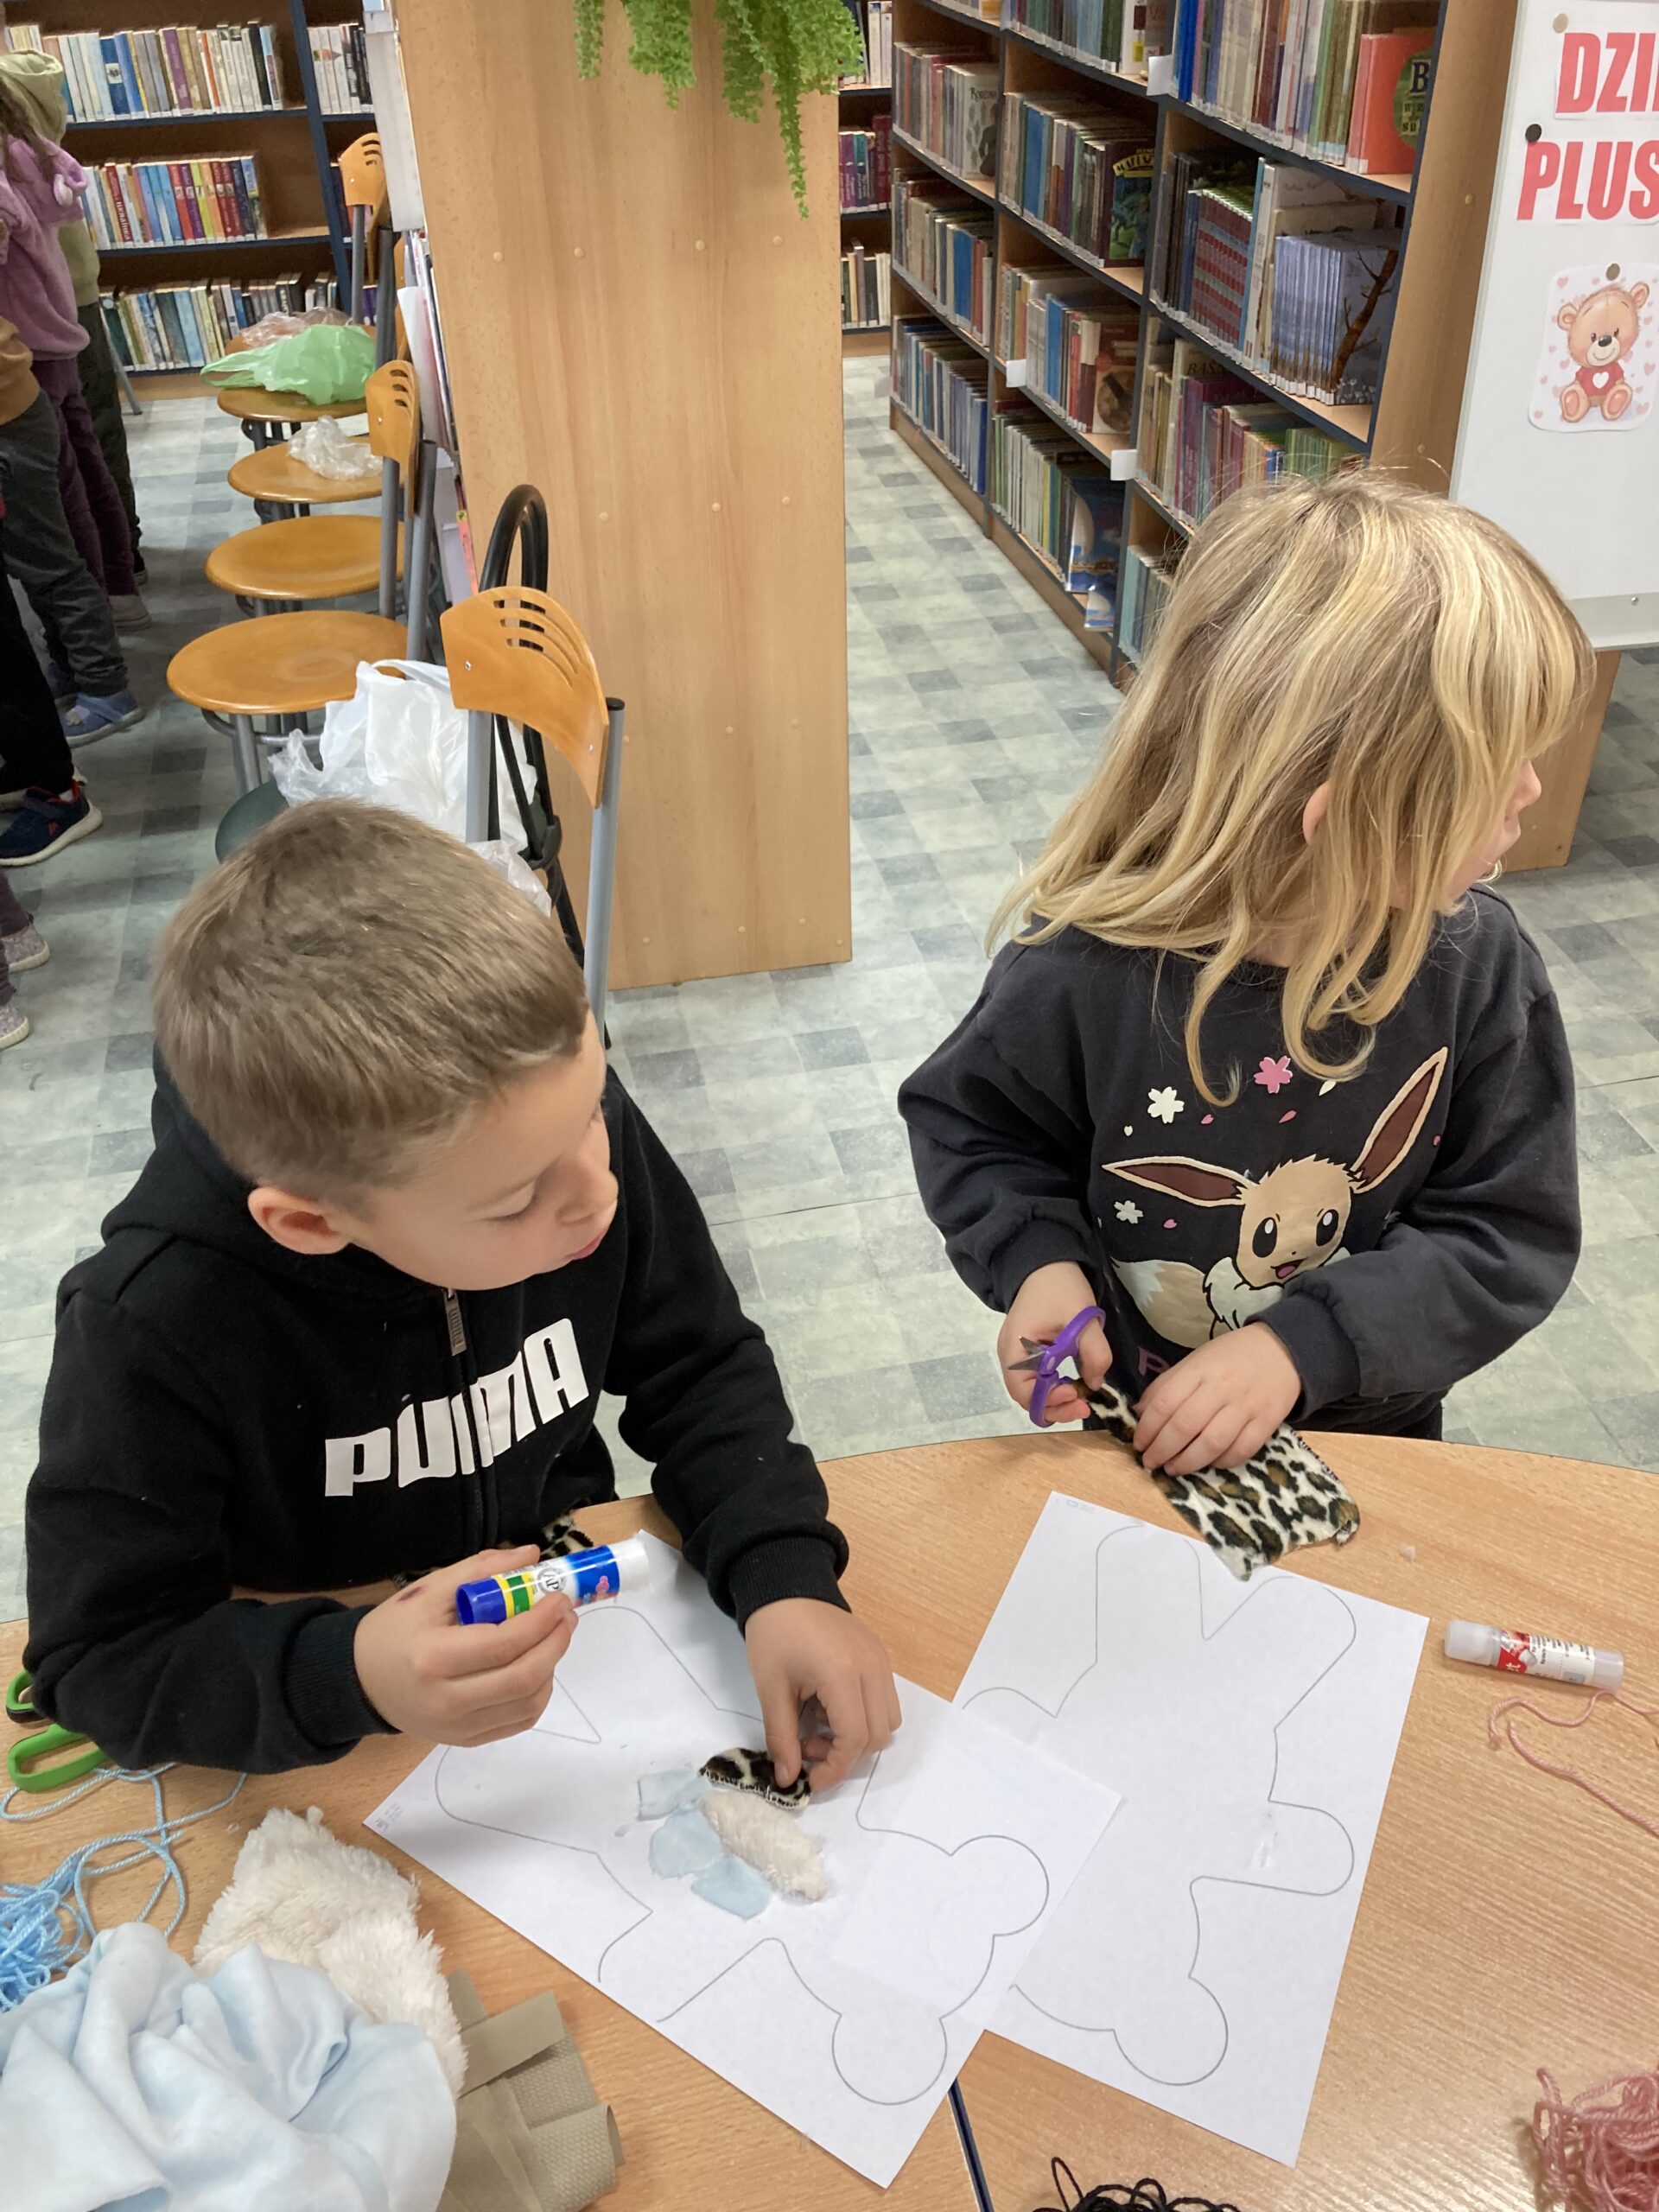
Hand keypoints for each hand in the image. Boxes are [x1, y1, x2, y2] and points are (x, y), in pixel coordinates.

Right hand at [354, 1545, 576, 1745]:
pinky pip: (518, 1722)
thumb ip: (482, 1571)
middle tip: (566, 1616)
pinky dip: (538, 1693)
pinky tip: (535, 1667)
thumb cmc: (395, 1630)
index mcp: (433, 1658)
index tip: (560, 1598)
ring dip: (551, 1668)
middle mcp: (446, 1701)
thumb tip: (533, 1557)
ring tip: (551, 1639)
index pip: (504, 1644)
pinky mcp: (465, 1741)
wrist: (361, 1680)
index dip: (542, 1621)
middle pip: (523, 1678)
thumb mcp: (430, 1590)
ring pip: (527, 1704)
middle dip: (556, 1644)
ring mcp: (457, 1727)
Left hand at [744, 1599, 900, 1790]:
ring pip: (888, 1721)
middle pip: (877, 1736)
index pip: (855, 1738)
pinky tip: (831, 1706)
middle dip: (844, 1755)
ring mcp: (880, 1660)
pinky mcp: (880, 1655)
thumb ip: (782, 1737)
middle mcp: (872, 1668)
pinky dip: (863, 1716)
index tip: (810, 1780)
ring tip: (819, 1725)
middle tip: (808, 1747)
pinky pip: (885, 1700)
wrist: (787, 1586)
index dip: (835, 1768)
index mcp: (842, 1674)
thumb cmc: (774, 1634)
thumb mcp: (771, 1688)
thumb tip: (788, 1779)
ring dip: (858, 1737)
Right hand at [998, 1261, 1111, 1423]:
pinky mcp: (1026, 1354)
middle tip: (1084, 1405)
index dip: (1051, 1401)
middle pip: (1026, 1399)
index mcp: (1016, 1349)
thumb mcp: (1083, 1318)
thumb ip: (1094, 1352)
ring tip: (1080, 1396)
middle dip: (1055, 1407)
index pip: (1025, 1392)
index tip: (1077, 1395)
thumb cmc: (1060, 1288)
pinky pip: (1036, 1381)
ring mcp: (1017, 1357)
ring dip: (1055, 1400)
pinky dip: (1053, 1388)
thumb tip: (1095, 1384)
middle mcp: (1010, 1358)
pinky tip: (1072, 1383)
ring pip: (1032, 1393)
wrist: (1047, 1263)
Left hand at [1133, 1325, 1300, 1476]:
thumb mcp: (1195, 1361)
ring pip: (1212, 1443)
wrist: (1281, 1351)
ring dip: (1188, 1462)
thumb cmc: (1230, 1357)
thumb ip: (1167, 1385)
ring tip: (1173, 1469)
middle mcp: (1222, 1388)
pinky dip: (1222, 1462)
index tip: (1139, 1443)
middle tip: (1150, 1462)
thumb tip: (1140, 1413)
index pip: (1166, 1403)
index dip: (1147, 1428)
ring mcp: (1246, 1407)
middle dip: (1162, 1449)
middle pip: (1185, 1426)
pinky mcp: (1267, 1423)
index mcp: (1199, 1370)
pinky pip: (1242, 1450)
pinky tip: (1208, 1464)